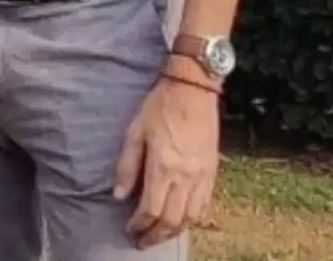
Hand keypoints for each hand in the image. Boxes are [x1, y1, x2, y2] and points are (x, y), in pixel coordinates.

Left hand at [112, 63, 221, 246]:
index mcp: (164, 167)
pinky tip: (182, 221)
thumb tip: (119, 195)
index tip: (129, 229)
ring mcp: (202, 176)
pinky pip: (205, 205)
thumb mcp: (134, 132)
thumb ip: (127, 166)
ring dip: (174, 231)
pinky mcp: (213, 172)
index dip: (139, 224)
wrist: (193, 91)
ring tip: (160, 235)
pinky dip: (193, 219)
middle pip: (172, 220)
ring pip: (191, 217)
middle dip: (155, 235)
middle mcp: (186, 177)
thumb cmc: (159, 107)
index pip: (151, 209)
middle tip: (142, 241)